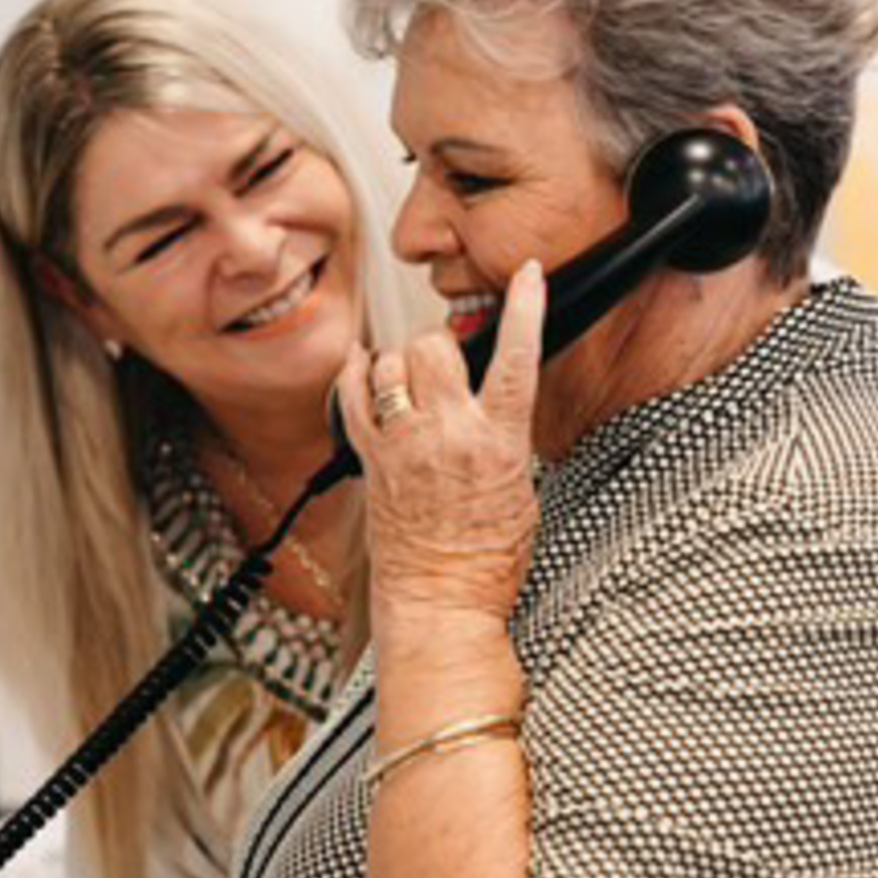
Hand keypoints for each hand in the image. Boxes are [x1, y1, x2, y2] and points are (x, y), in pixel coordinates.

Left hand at [335, 261, 544, 632]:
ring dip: (402, 363)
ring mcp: (404, 445)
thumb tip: (496, 405)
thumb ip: (505, 437)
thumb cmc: (488, 560)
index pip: (516, 357)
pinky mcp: (371, 460)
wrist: (442, 603)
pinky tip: (365, 368)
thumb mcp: (522, 489)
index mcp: (499, 442)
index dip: (525, 307)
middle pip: (436, 347)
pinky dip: (356, 373)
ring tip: (412, 385)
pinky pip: (351, 396)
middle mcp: (448, 435)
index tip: (527, 273)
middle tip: (449, 364)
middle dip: (443, 345)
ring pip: (392, 364)